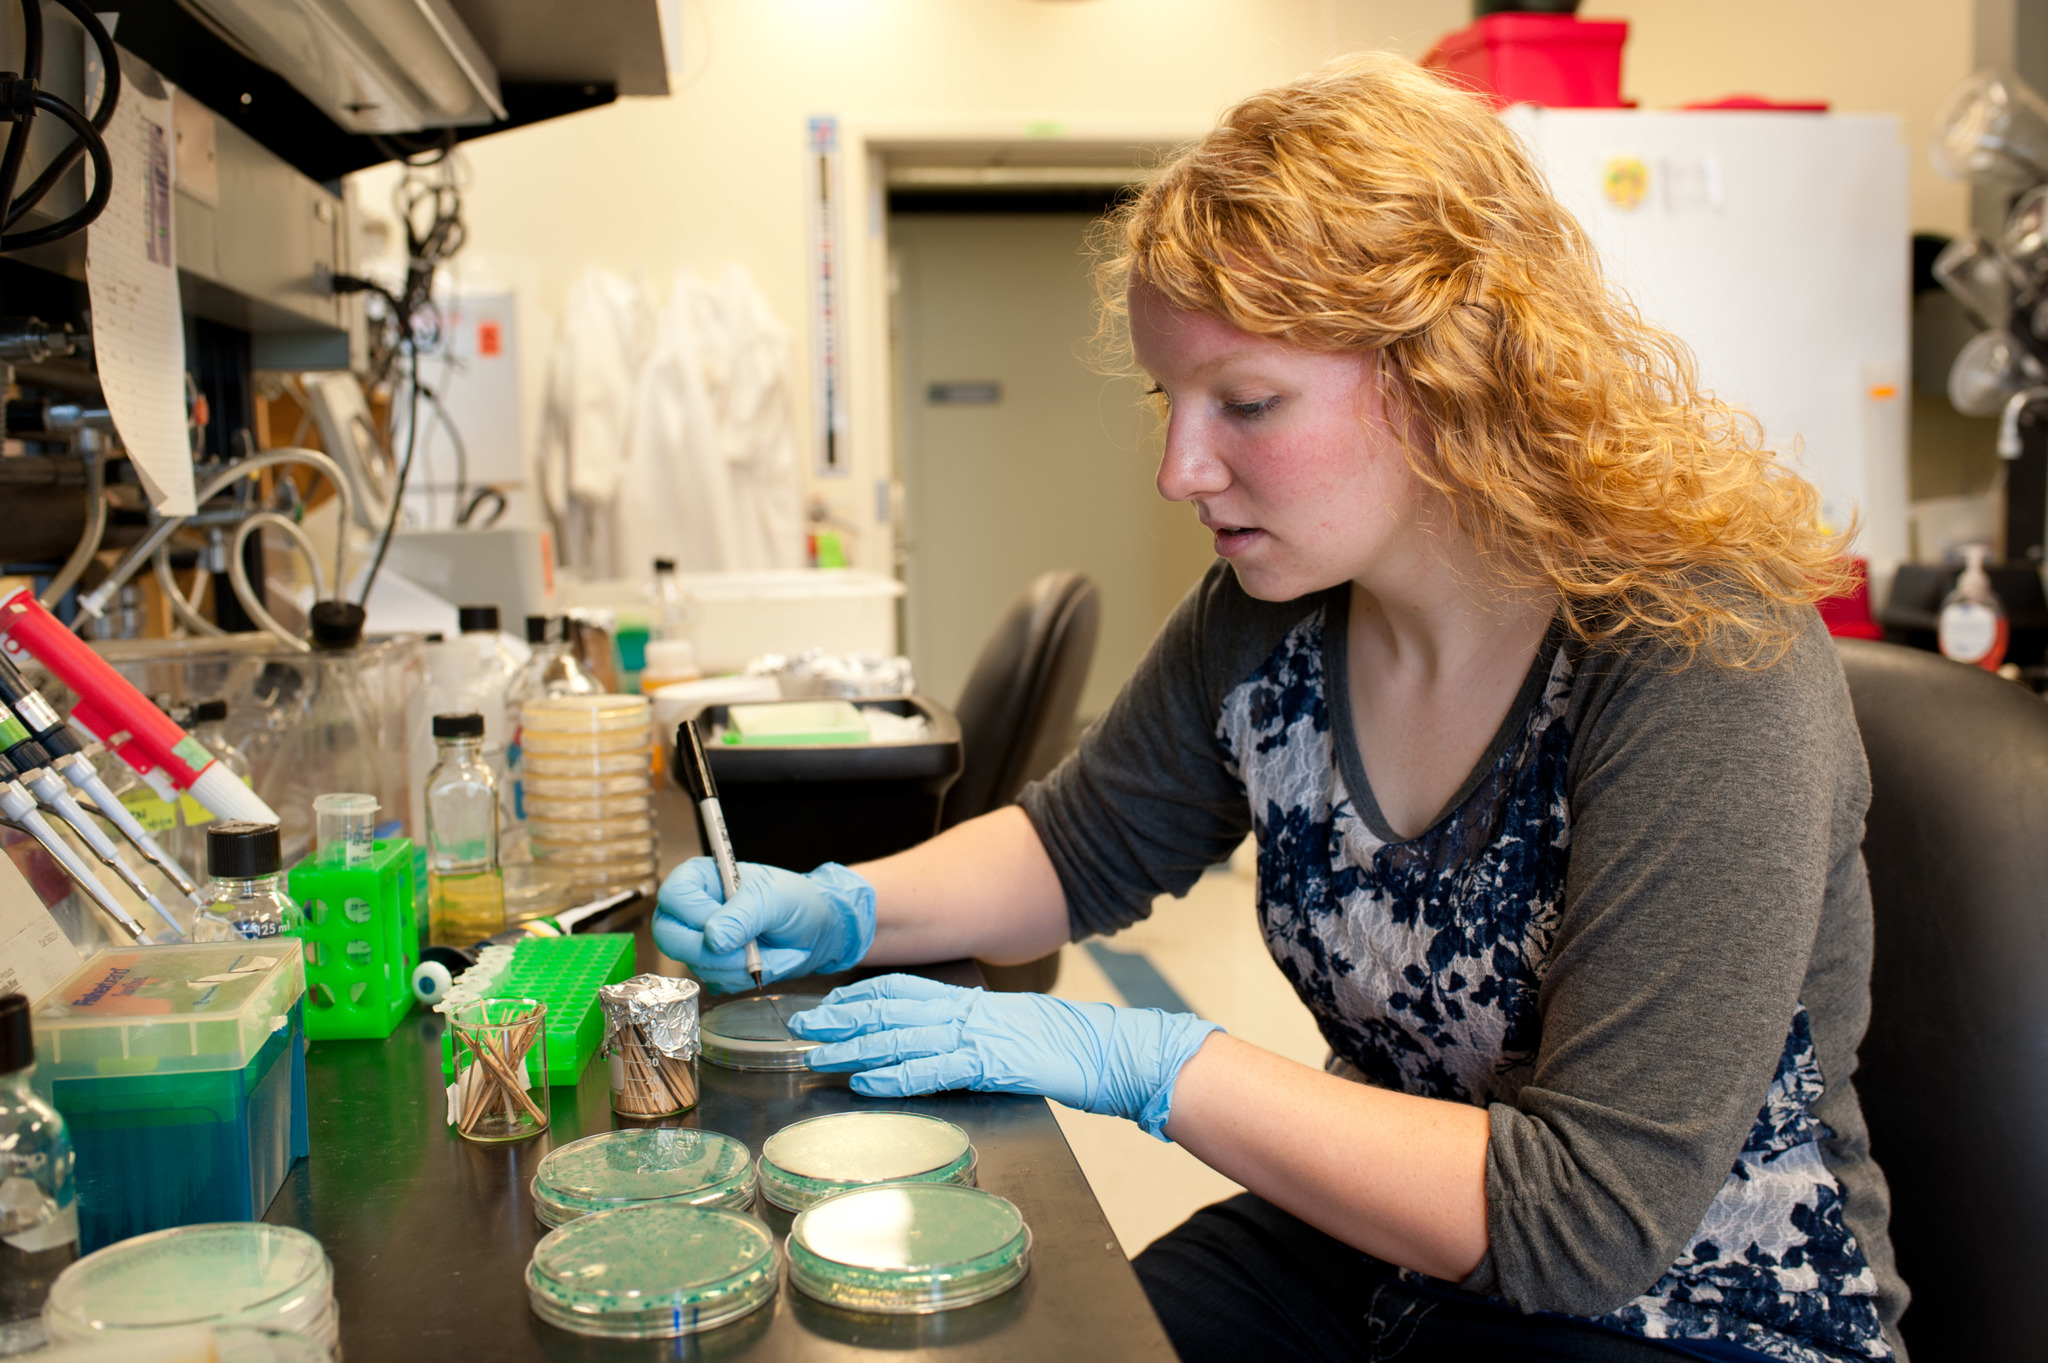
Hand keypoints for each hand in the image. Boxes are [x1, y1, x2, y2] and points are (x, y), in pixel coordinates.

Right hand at [653, 860, 875, 992]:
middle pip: (671, 938)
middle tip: (752, 952)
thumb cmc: (796, 901)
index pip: (674, 897)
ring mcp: (698, 940)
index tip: (732, 927)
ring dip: (739, 967)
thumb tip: (713, 939)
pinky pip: (716, 982)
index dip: (697, 917)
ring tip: (772, 952)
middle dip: (715, 954)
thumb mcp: (773, 899)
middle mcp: (690, 910)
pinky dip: (744, 978)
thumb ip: (743, 915)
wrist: (817, 930)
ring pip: (697, 965)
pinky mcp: (712, 966)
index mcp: (699, 878)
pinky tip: (765, 962)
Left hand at [789, 974, 1221, 1139]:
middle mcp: (968, 1012)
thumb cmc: (1069, 1046)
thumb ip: (974, 1033)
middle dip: (840, 1019)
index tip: (824, 1006)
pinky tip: (867, 1083)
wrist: (1115, 1052)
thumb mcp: (1013, 1031)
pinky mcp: (991, 1064)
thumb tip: (936, 1043)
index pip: (901, 991)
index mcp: (972, 1002)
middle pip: (890, 1010)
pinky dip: (896, 1076)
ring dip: (854, 1048)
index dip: (857, 998)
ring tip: (817, 1055)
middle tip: (800, 1027)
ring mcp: (978, 1036)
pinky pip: (934, 1069)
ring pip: (901, 1038)